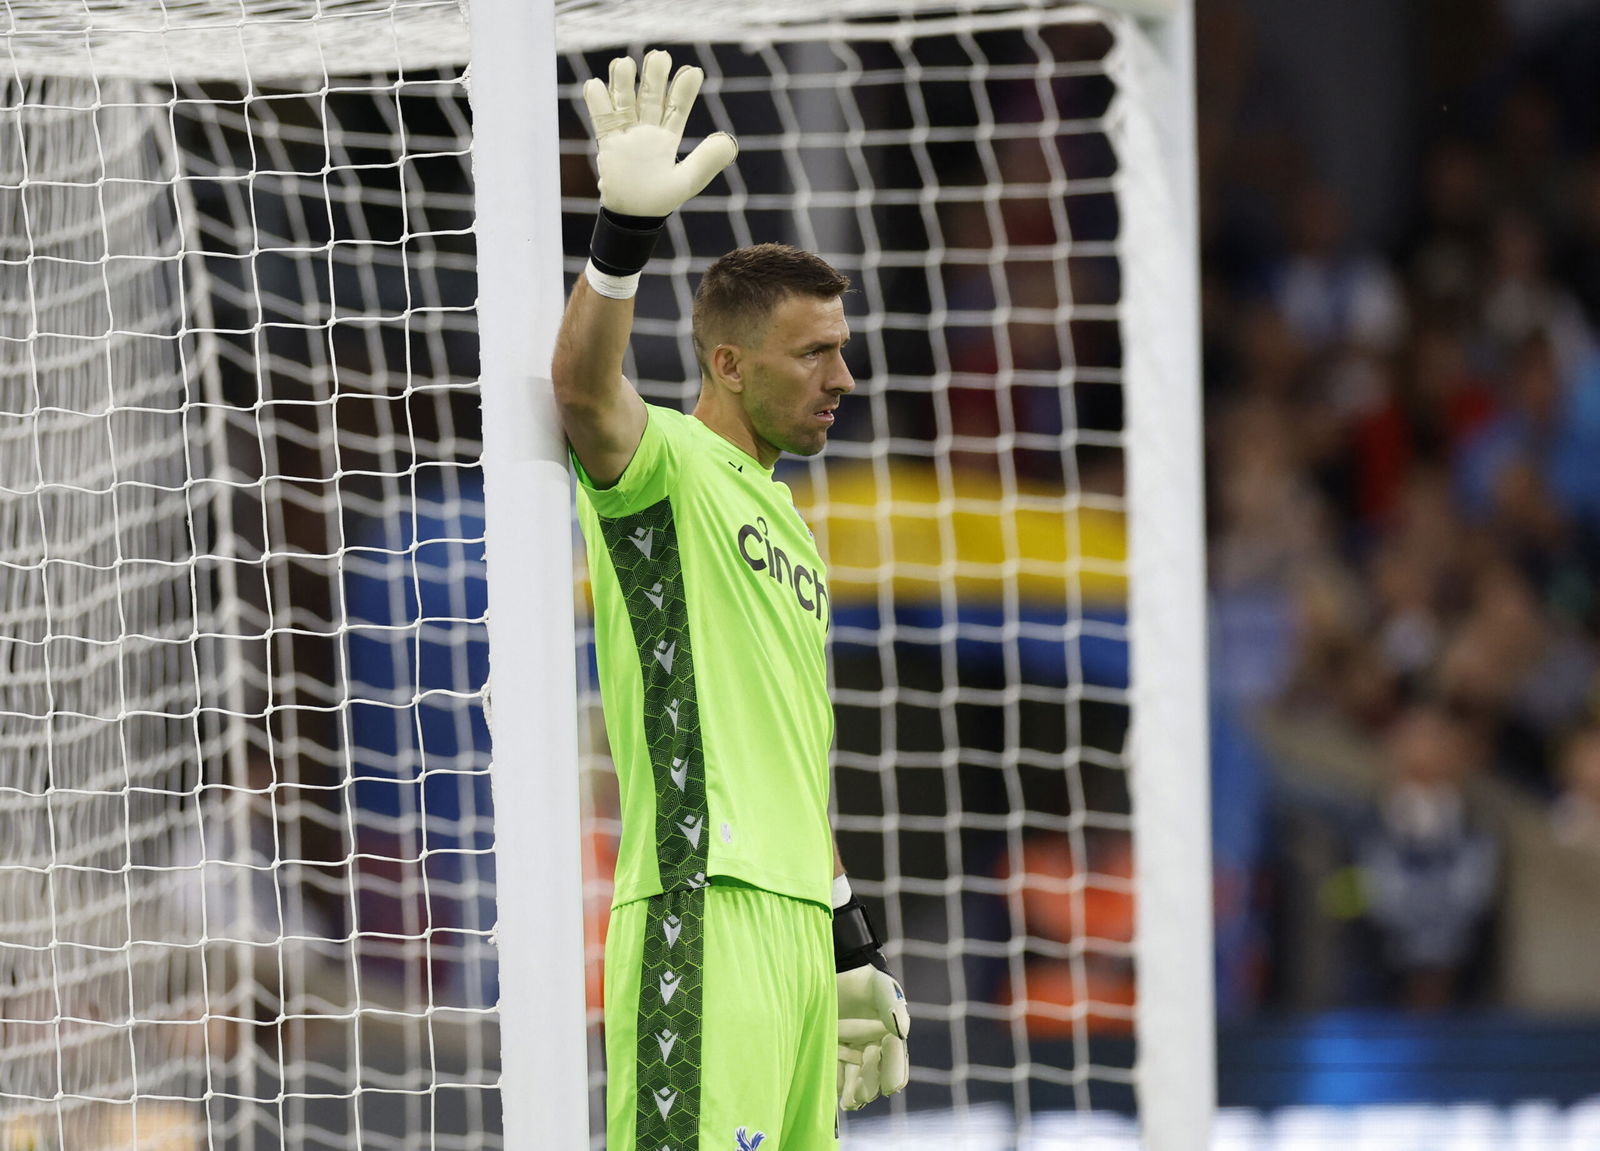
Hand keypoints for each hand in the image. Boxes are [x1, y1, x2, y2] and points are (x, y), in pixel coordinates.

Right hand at [581, 50, 737, 217]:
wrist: (633, 216)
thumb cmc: (661, 199)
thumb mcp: (688, 180)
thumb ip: (708, 161)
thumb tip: (729, 141)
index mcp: (668, 137)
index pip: (677, 109)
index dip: (684, 91)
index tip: (693, 71)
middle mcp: (647, 131)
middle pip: (651, 98)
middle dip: (655, 78)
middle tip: (660, 56)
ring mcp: (627, 134)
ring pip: (625, 102)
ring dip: (625, 83)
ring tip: (626, 63)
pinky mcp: (608, 142)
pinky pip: (601, 119)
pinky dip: (597, 102)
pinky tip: (595, 84)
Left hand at [836, 958, 909, 1110]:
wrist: (834, 970)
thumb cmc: (862, 978)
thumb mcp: (880, 987)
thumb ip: (892, 1005)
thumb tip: (902, 1031)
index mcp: (890, 1034)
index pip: (896, 1057)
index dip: (894, 1072)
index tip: (890, 1087)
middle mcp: (873, 1046)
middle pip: (876, 1074)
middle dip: (871, 1086)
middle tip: (862, 1096)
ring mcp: (852, 1051)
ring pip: (857, 1079)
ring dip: (854, 1093)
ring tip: (850, 1102)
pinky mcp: (832, 1051)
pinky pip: (836, 1073)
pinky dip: (835, 1083)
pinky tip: (833, 1091)